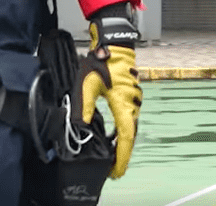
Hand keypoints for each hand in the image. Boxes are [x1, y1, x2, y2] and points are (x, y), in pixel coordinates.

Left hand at [79, 4, 141, 178]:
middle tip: (114, 170)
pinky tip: (114, 135)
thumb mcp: (86, 84)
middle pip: (130, 135)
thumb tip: (81, 127)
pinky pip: (129, 118)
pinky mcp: (131, 95)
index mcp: (123, 103)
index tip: (117, 171)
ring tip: (113, 156)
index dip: (121, 156)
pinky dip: (123, 131)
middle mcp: (132, 103)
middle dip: (122, 154)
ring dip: (123, 143)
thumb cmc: (101, 61)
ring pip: (130, 127)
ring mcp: (134, 99)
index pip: (125, 137)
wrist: (114, 44)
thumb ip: (84, 106)